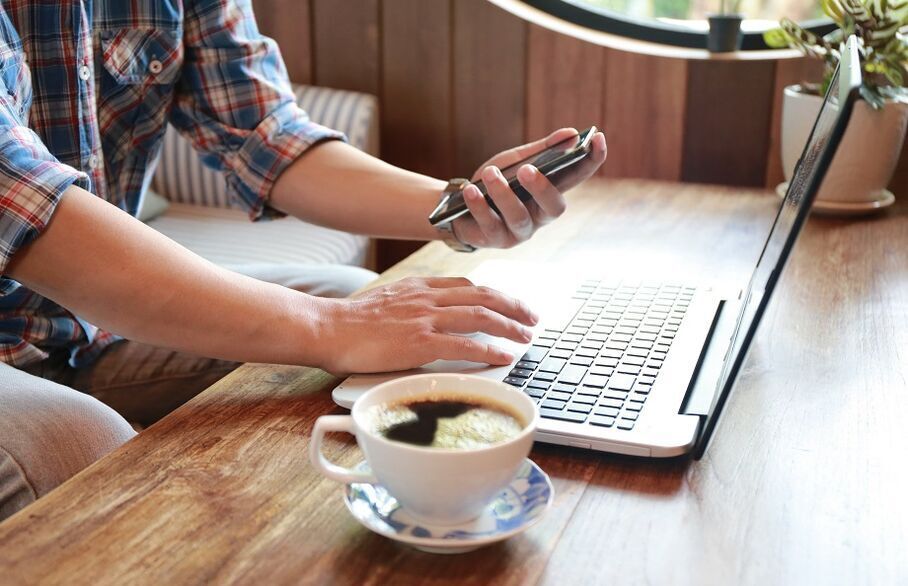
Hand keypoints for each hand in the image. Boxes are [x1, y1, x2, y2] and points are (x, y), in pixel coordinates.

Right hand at [315, 277, 537, 373]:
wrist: (328, 328)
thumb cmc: (351, 322)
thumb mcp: (388, 302)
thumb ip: (413, 306)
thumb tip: (431, 319)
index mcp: (419, 286)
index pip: (467, 285)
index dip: (494, 294)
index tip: (510, 303)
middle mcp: (427, 297)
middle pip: (482, 295)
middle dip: (512, 306)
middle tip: (531, 318)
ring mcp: (425, 318)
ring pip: (480, 316)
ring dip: (509, 326)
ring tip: (525, 337)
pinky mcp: (420, 342)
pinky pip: (465, 345)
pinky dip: (489, 350)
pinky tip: (503, 356)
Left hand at [451, 128, 606, 248]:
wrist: (457, 205)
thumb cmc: (493, 183)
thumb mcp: (515, 162)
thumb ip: (541, 151)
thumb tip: (570, 134)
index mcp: (549, 193)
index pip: (576, 177)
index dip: (591, 161)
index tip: (598, 138)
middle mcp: (539, 216)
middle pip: (553, 208)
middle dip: (541, 188)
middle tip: (527, 169)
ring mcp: (518, 231)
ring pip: (518, 217)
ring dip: (502, 194)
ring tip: (489, 173)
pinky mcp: (495, 240)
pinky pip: (489, 224)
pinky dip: (479, 205)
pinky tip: (471, 191)